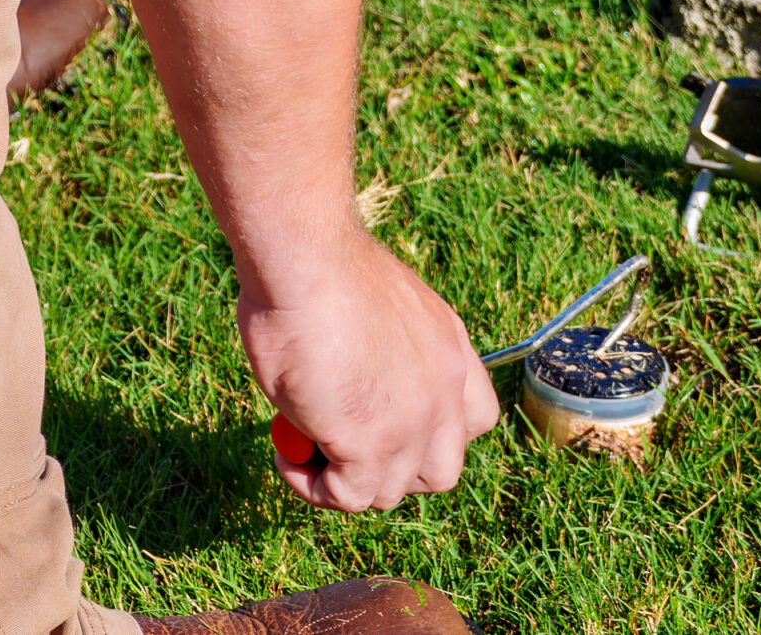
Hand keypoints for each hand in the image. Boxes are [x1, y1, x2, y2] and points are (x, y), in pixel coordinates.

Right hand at [237, 231, 498, 511]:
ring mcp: (414, 423)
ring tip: (303, 446)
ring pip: (391, 492)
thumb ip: (388, 361)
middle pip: (441, 471)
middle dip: (394, 470)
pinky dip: (313, 486)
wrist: (308, 261)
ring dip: (346, 481)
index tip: (388, 422)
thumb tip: (356, 386)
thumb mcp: (380, 318)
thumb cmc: (325, 270)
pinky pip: (349, 497)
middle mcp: (446, 391)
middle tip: (344, 444)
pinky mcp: (372, 446)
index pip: (474, 420)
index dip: (433, 436)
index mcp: (452, 352)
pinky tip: (286, 454)